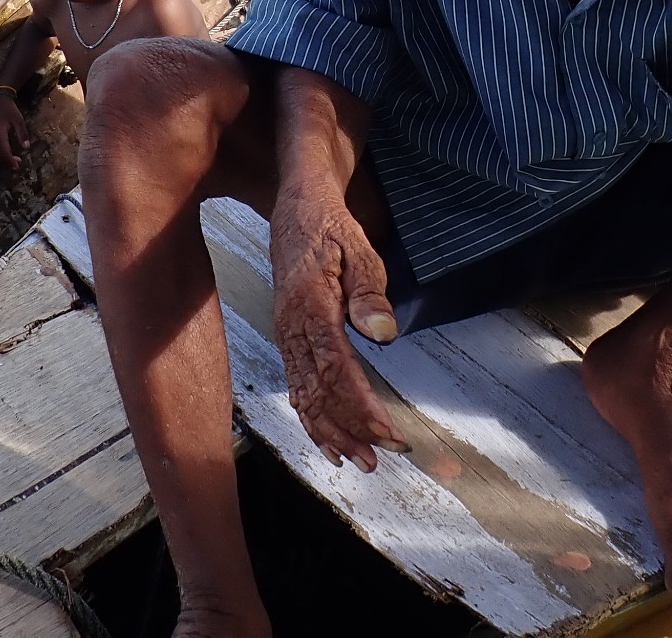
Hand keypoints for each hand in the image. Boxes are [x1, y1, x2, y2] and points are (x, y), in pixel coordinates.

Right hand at [0, 93, 29, 173]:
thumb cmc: (9, 109)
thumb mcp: (19, 120)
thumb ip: (22, 134)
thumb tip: (26, 147)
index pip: (3, 152)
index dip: (10, 161)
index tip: (17, 167)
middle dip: (6, 162)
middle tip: (17, 164)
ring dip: (0, 159)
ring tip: (12, 160)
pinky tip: (2, 154)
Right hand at [269, 183, 406, 472]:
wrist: (297, 210)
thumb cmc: (331, 230)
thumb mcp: (360, 249)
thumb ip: (370, 293)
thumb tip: (383, 333)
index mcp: (310, 306)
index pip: (335, 368)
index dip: (359, 404)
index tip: (385, 430)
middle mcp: (291, 327)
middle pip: (316, 391)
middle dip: (348, 429)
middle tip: (379, 457)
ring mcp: (285, 335)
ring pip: (303, 395)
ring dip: (330, 431)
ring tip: (359, 460)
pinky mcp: (287, 338)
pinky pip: (296, 386)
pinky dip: (310, 418)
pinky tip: (327, 441)